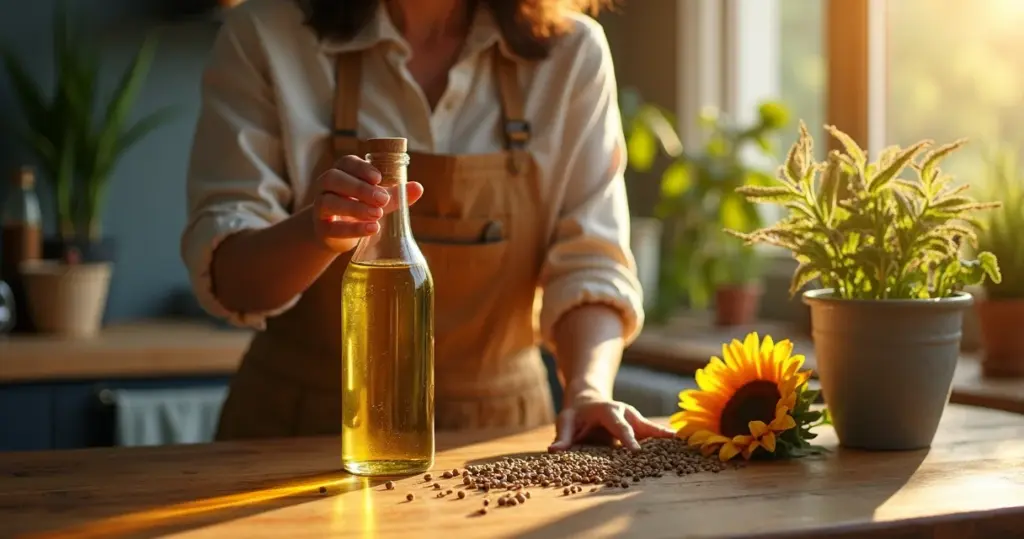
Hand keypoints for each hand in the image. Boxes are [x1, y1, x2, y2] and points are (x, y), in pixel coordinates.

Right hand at [312, 154, 424, 249]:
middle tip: (382, 198)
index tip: (379, 178)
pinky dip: (353, 229)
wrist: (336, 235)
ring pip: (329, 202)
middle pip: (333, 179)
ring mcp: (320, 208)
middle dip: (359, 187)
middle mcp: (326, 187)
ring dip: (355, 207)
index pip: (346, 162)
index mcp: (341, 173)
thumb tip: (418, 188)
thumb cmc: (359, 208)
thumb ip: (395, 194)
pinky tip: (372, 229)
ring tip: (378, 214)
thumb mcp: (377, 200)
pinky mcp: (322, 229)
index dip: (361, 168)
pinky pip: (333, 228)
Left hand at [548, 398, 675, 451]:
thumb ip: (563, 436)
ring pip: (654, 429)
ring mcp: (636, 419)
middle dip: (657, 436)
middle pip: (644, 425)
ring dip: (669, 439)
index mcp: (608, 410)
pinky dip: (668, 442)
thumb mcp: (565, 422)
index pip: (619, 426)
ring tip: (688, 447)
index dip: (627, 438)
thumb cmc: (575, 415)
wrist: (587, 402)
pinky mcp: (641, 427)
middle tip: (674, 446)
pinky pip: (656, 435)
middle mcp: (626, 413)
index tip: (636, 452)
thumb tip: (554, 450)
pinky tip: (685, 450)